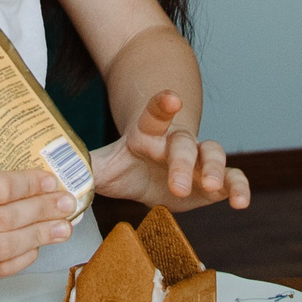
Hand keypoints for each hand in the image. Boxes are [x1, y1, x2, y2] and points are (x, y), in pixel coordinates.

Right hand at [0, 147, 79, 280]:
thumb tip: (46, 178)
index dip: (31, 187)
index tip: (53, 181)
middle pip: (3, 221)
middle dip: (42, 213)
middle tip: (67, 205)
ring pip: (2, 249)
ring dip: (38, 238)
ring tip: (62, 229)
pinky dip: (20, 259)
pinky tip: (37, 246)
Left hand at [89, 90, 250, 213]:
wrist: (149, 176)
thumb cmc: (126, 167)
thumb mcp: (104, 168)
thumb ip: (86, 168)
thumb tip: (60, 175)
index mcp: (147, 134)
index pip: (154, 115)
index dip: (162, 106)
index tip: (171, 99)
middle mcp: (176, 143)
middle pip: (182, 144)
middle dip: (182, 162)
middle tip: (179, 185)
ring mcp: (198, 159)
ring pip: (213, 153)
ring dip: (214, 169)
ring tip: (211, 187)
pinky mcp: (215, 180)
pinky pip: (232, 178)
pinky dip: (239, 188)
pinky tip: (241, 203)